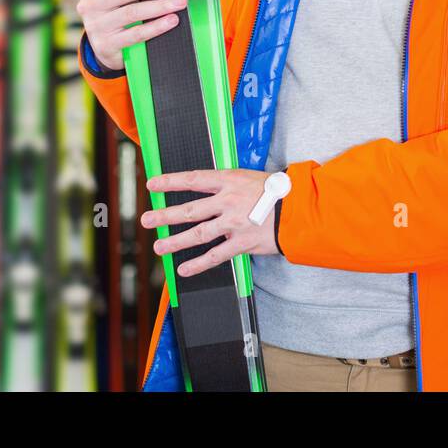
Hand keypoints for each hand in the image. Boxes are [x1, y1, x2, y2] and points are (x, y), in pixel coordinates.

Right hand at [76, 0, 186, 71]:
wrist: (104, 47)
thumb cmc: (112, 14)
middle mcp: (90, 4)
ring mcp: (97, 26)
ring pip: (132, 12)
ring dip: (160, 6)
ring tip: (178, 2)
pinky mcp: (107, 44)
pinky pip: (136, 34)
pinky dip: (156, 26)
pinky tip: (170, 20)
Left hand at [142, 169, 279, 276]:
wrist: (301, 209)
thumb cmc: (280, 191)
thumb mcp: (253, 178)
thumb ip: (231, 185)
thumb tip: (213, 189)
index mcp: (230, 180)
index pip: (193, 179)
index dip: (170, 182)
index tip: (152, 185)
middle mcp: (228, 201)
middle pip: (189, 210)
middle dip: (164, 215)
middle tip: (146, 220)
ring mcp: (234, 223)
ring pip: (197, 234)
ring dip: (175, 241)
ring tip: (159, 246)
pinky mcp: (242, 243)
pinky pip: (215, 256)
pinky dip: (198, 264)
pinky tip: (184, 269)